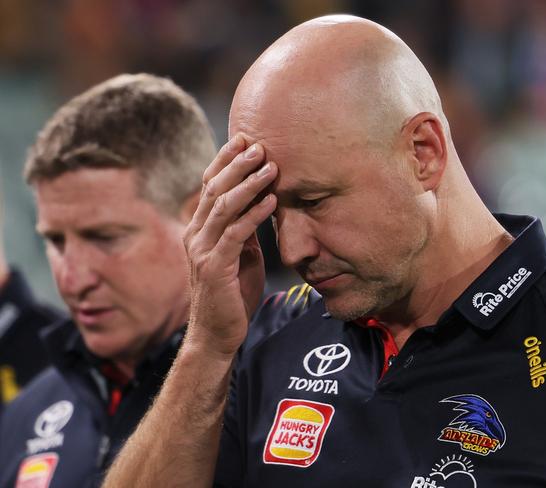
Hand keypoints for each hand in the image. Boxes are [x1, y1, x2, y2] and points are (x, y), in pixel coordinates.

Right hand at [183, 134, 276, 356]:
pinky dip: (255, 214)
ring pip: (223, 207)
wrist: (216, 335)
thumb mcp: (239, 254)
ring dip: (247, 183)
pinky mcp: (215, 268)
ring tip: (270, 166)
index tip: (244, 139)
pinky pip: (236, 234)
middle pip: (214, 189)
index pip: (209, 185)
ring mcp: (202, 251)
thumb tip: (261, 202)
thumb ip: (243, 228)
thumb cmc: (231, 294)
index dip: (224, 160)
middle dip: (237, 164)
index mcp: (199, 228)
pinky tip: (272, 200)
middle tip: (259, 144)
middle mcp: (195, 235)